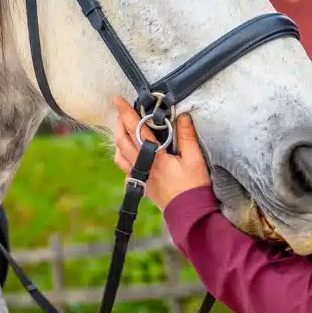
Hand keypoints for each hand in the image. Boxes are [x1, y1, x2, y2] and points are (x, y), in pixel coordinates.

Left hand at [111, 95, 211, 210]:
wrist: (189, 213)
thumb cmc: (193, 187)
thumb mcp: (194, 159)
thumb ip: (187, 136)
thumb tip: (183, 116)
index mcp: (154, 156)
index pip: (136, 129)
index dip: (125, 112)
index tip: (116, 99)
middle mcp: (142, 165)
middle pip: (122, 140)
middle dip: (120, 122)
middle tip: (122, 110)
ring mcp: (139, 176)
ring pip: (119, 154)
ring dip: (119, 139)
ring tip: (125, 129)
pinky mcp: (141, 185)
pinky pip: (125, 168)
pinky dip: (123, 156)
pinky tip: (130, 152)